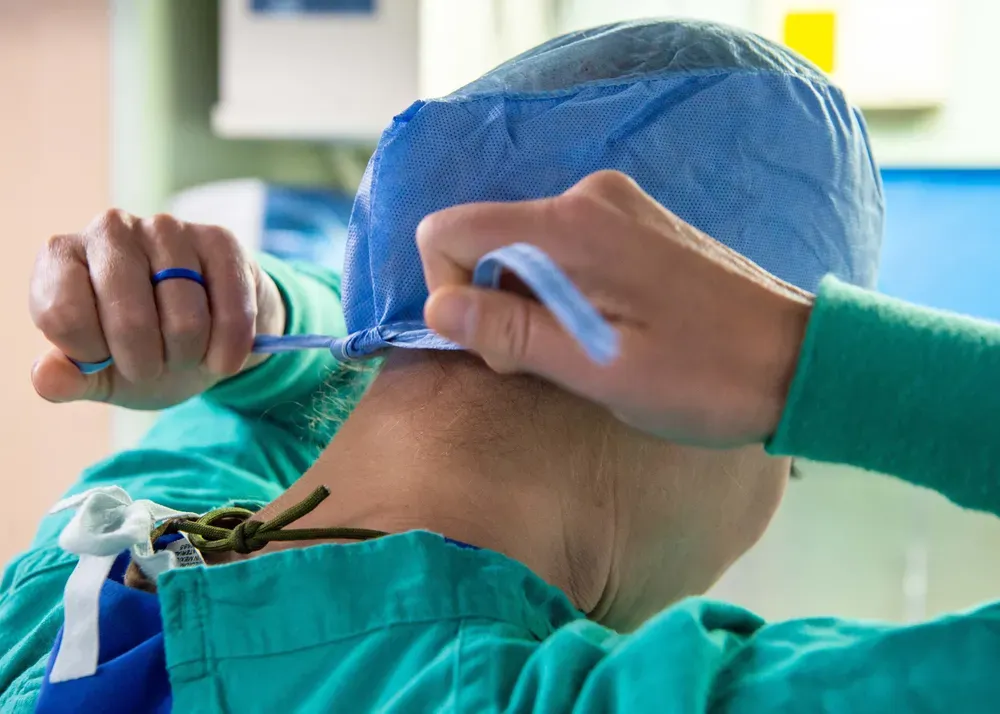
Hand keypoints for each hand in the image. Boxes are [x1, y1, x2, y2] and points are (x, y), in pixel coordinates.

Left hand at [30, 210, 284, 409]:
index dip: (89, 353)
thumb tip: (47, 377)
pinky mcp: (218, 240)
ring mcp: (167, 229)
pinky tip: (222, 359)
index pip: (63, 314)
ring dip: (188, 356)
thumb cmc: (141, 350)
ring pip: (185, 319)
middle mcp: (110, 230)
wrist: (204, 331)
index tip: (104, 358)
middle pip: (129, 319)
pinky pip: (232, 310)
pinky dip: (229, 349)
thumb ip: (68, 379)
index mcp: (63, 257)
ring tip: (186, 354)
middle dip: (145, 364)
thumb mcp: (99, 374)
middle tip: (151, 368)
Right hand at [417, 171, 813, 446]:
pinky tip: (610, 328)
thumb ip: (513, 333)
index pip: (450, 230)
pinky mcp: (634, 222)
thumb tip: (437, 307)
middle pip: (486, 239)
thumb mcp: (600, 370)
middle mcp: (587, 197)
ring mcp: (615, 205)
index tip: (500, 345)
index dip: (449, 291)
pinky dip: (563, 291)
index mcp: (572, 226)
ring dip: (532, 304)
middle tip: (556, 361)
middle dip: (495, 304)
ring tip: (590, 350)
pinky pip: (563, 249)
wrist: (798, 360)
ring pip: (523, 249)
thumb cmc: (704, 376)